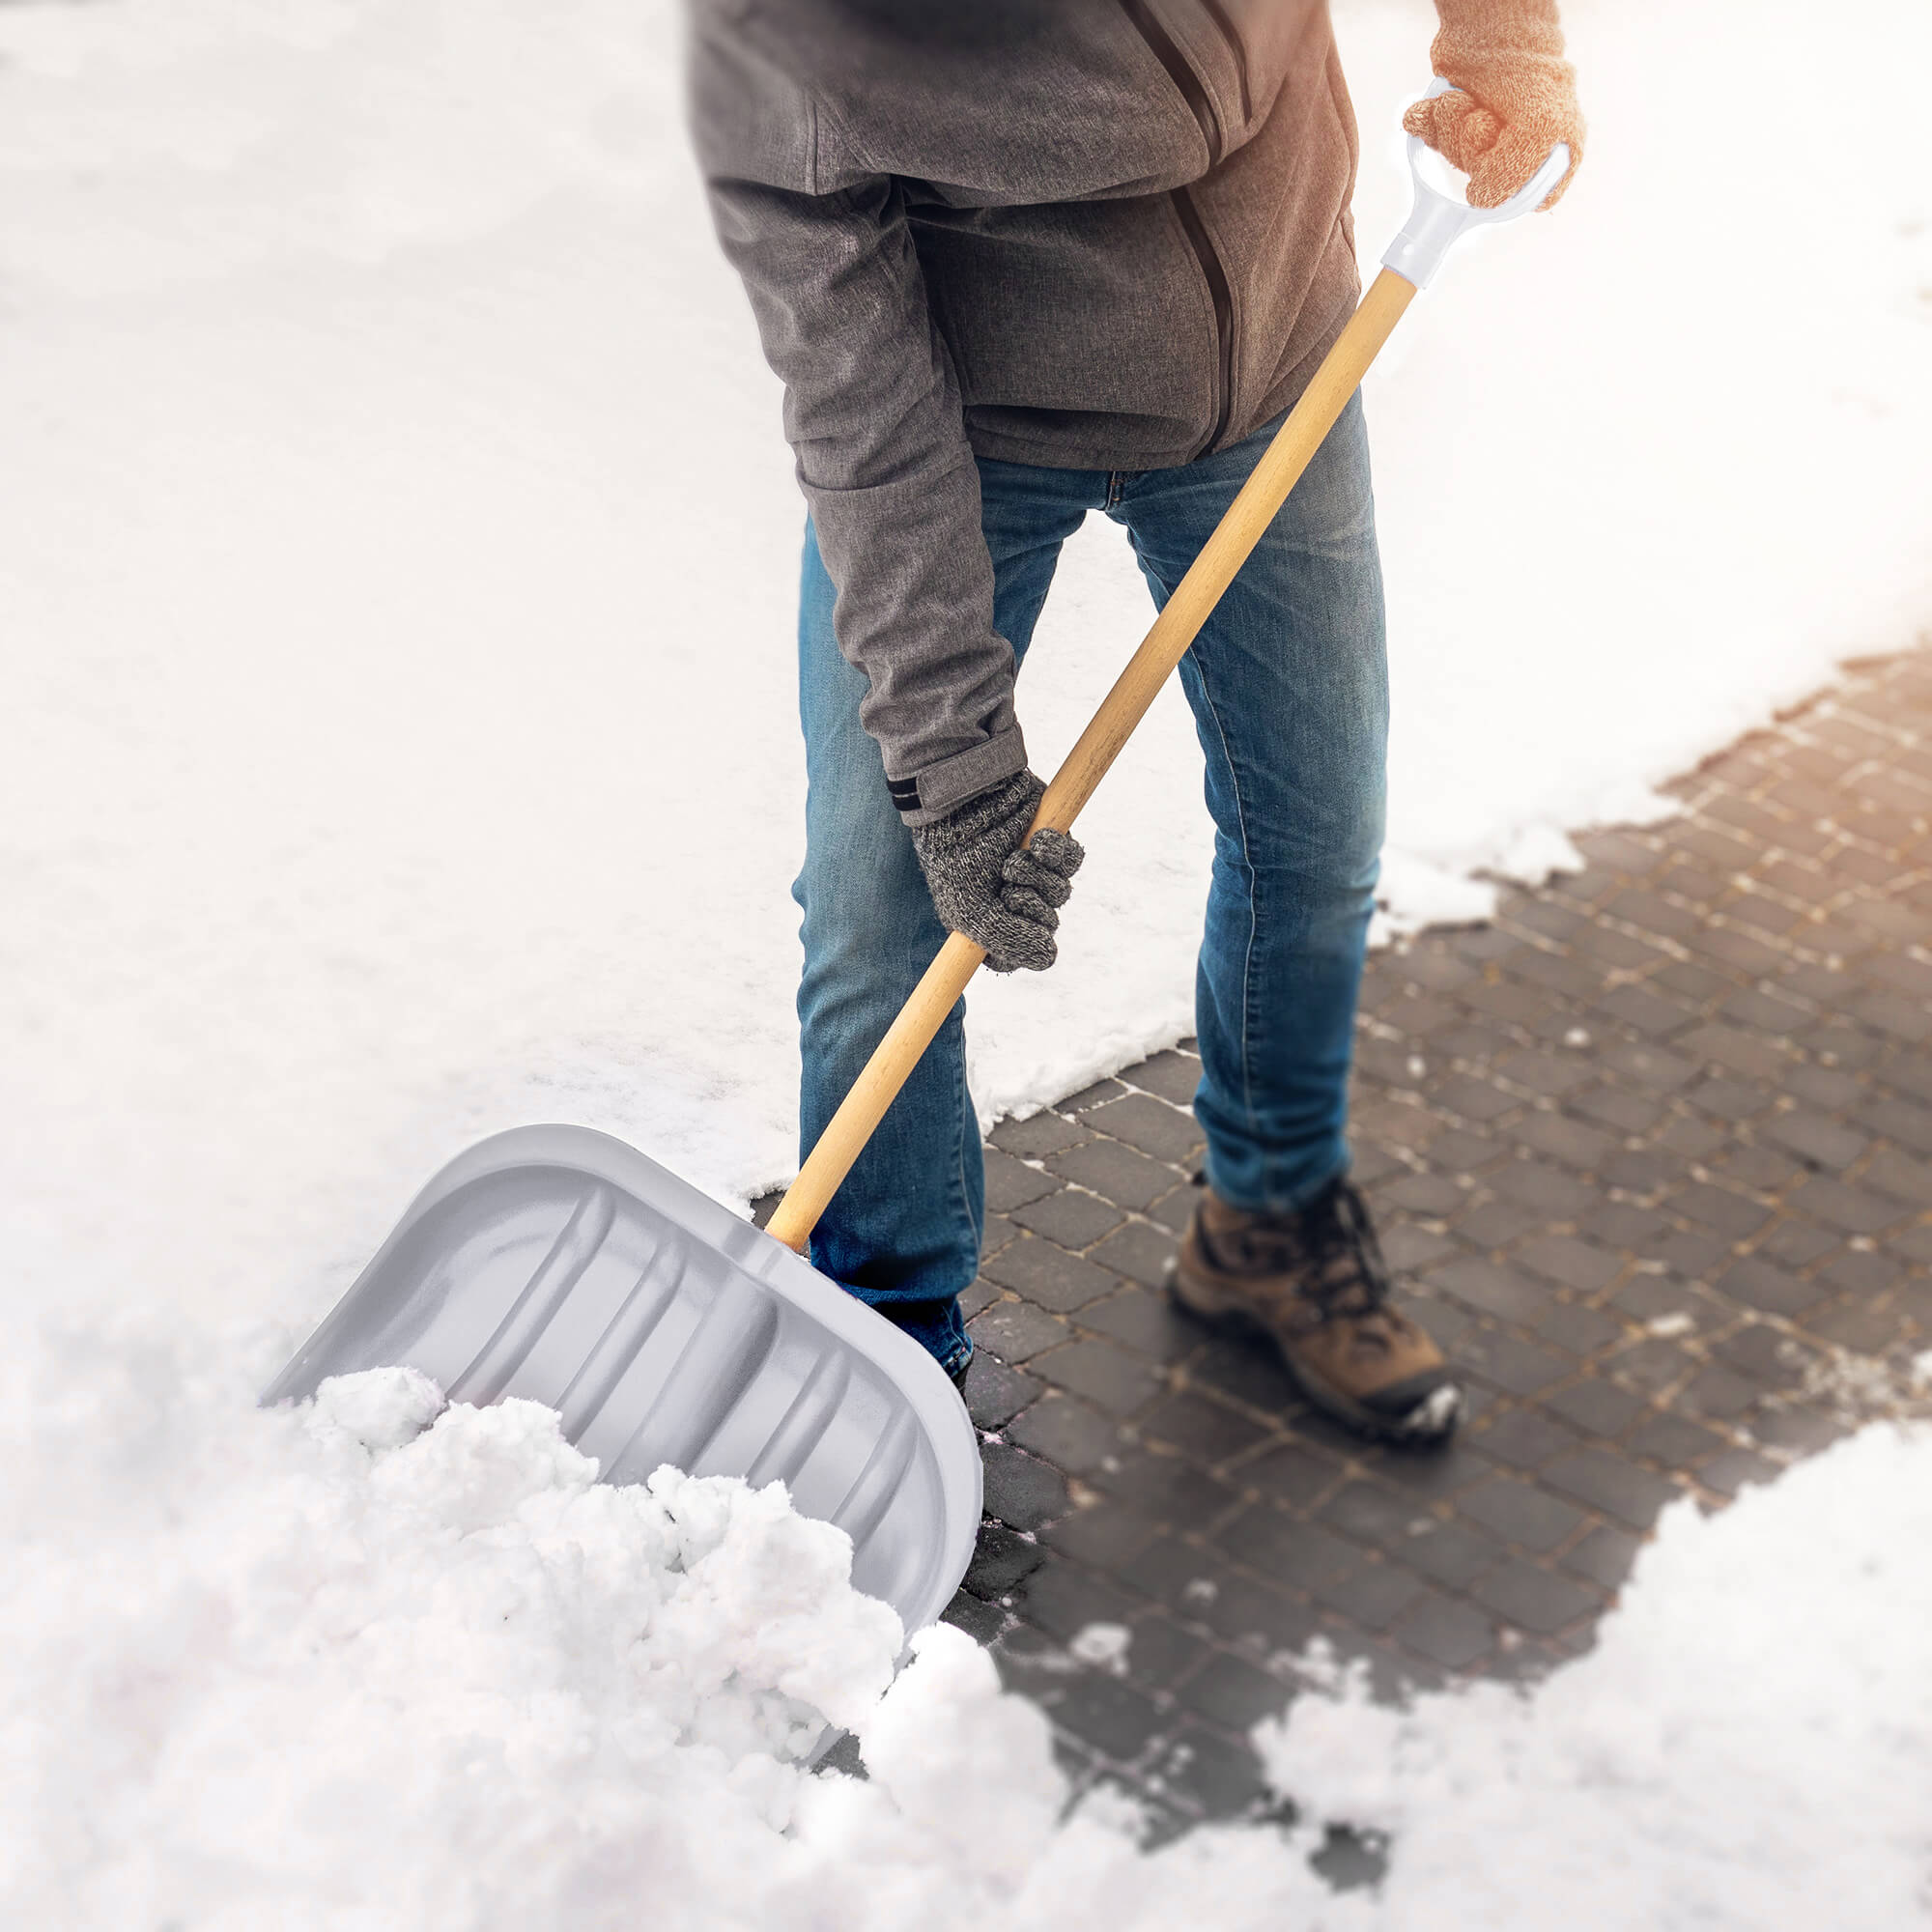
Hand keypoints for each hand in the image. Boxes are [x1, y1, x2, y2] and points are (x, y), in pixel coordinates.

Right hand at [907, 771, 1083, 973]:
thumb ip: (1007, 941)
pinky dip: (1056, 852)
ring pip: (1060, 893)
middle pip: (1046, 924)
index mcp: (988, 921)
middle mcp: (1012, 899)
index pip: (1018, 955)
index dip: (1020, 946)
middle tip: (1008, 889)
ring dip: (1040, 879)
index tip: (1008, 930)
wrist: (961, 799)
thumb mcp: (970, 911)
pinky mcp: (1050, 843)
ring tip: (1014, 861)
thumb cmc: (955, 857)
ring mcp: (1034, 871)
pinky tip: (1037, 842)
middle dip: (1031, 907)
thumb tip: (1049, 957)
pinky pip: (1071, 859)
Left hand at [1402, 1, 1583, 211]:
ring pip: (1453, 157)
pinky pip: (1429, 138)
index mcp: (1552, 154)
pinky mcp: (1454, 120)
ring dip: (1450, 126)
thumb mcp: (1538, 128)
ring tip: (1464, 100)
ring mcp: (1485, 135)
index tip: (1497, 155)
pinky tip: (1439, 102)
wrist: (1492, 23)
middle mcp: (1518, 149)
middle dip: (1472, 144)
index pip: (1522, 199)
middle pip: (1481, 179)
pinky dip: (1427, 120)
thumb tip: (1478, 201)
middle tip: (1482, 115)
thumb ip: (1513, 174)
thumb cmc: (1526, 71)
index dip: (1503, 183)